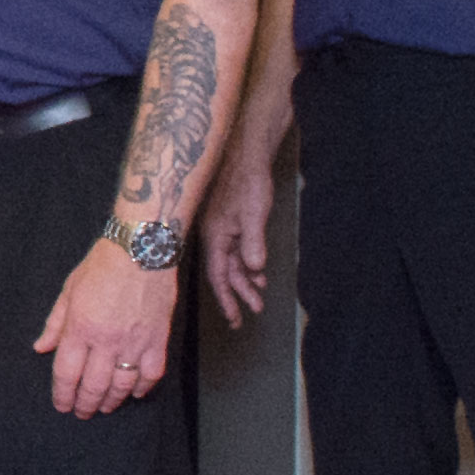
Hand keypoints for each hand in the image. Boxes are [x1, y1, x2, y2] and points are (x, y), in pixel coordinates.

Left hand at [33, 241, 176, 418]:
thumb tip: (41, 348)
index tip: (62, 405)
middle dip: (85, 404)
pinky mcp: (159, 340)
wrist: (142, 250)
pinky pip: (151, 374)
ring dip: (112, 401)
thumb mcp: (69, 290)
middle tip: (82, 413)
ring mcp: (135, 342)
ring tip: (105, 406)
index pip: (66, 372)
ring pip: (122, 386)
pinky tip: (135, 393)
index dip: (62, 394)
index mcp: (81, 328)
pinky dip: (143, 388)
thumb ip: (55, 324)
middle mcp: (107, 340)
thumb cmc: (102, 266)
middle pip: (93, 385)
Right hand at [198, 153, 275, 327]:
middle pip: (224, 272)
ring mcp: (222, 229)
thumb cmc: (248, 182)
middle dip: (238, 294)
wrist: (247, 155)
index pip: (218, 275)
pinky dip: (248, 264)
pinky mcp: (231, 222)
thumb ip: (253, 243)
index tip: (235, 319)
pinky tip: (260, 271)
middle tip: (250, 315)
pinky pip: (237, 250)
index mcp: (215, 236)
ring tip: (259, 296)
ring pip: (232, 262)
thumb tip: (254, 269)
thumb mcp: (254, 214)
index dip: (227, 299)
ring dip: (245, 280)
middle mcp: (215, 236)